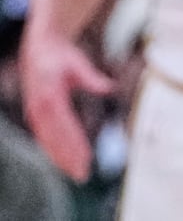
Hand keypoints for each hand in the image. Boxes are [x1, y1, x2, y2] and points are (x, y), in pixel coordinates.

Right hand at [19, 35, 114, 181]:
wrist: (40, 47)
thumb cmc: (62, 56)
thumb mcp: (78, 63)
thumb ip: (92, 78)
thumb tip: (111, 87)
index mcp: (50, 96)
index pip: (65, 127)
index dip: (76, 144)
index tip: (87, 158)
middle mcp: (39, 108)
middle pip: (55, 139)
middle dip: (69, 158)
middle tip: (83, 174)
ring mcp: (34, 113)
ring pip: (48, 142)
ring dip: (60, 158)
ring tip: (76, 172)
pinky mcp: (34, 115)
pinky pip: (44, 137)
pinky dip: (53, 151)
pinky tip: (64, 160)